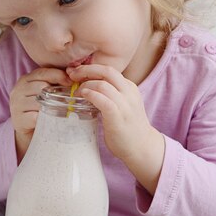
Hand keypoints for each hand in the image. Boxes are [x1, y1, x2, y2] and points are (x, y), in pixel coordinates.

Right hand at [10, 67, 71, 159]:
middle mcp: (18, 90)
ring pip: (38, 102)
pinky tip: (54, 120)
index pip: (42, 72)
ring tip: (64, 111)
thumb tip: (75, 79)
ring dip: (53, 107)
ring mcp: (16, 105)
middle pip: (40, 87)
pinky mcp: (19, 120)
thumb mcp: (45, 92)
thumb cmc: (41, 108)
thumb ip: (55, 83)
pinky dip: (46, 119)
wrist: (28, 130)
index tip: (71, 82)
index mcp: (25, 80)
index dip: (58, 75)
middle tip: (70, 99)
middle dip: (57, 93)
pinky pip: (35, 117)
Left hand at [66, 64, 164, 193]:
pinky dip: (91, 95)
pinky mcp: (118, 117)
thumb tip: (87, 89)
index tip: (77, 73)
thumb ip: (110, 96)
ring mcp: (125, 105)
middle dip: (86, 70)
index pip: (109, 70)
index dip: (90, 68)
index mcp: (129, 88)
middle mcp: (129, 93)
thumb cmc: (128, 128)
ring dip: (85, 85)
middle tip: (72, 75)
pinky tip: (83, 98)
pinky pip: (103, 100)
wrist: (142, 147)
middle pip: (107, 70)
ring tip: (76, 93)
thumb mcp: (122, 105)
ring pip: (103, 84)